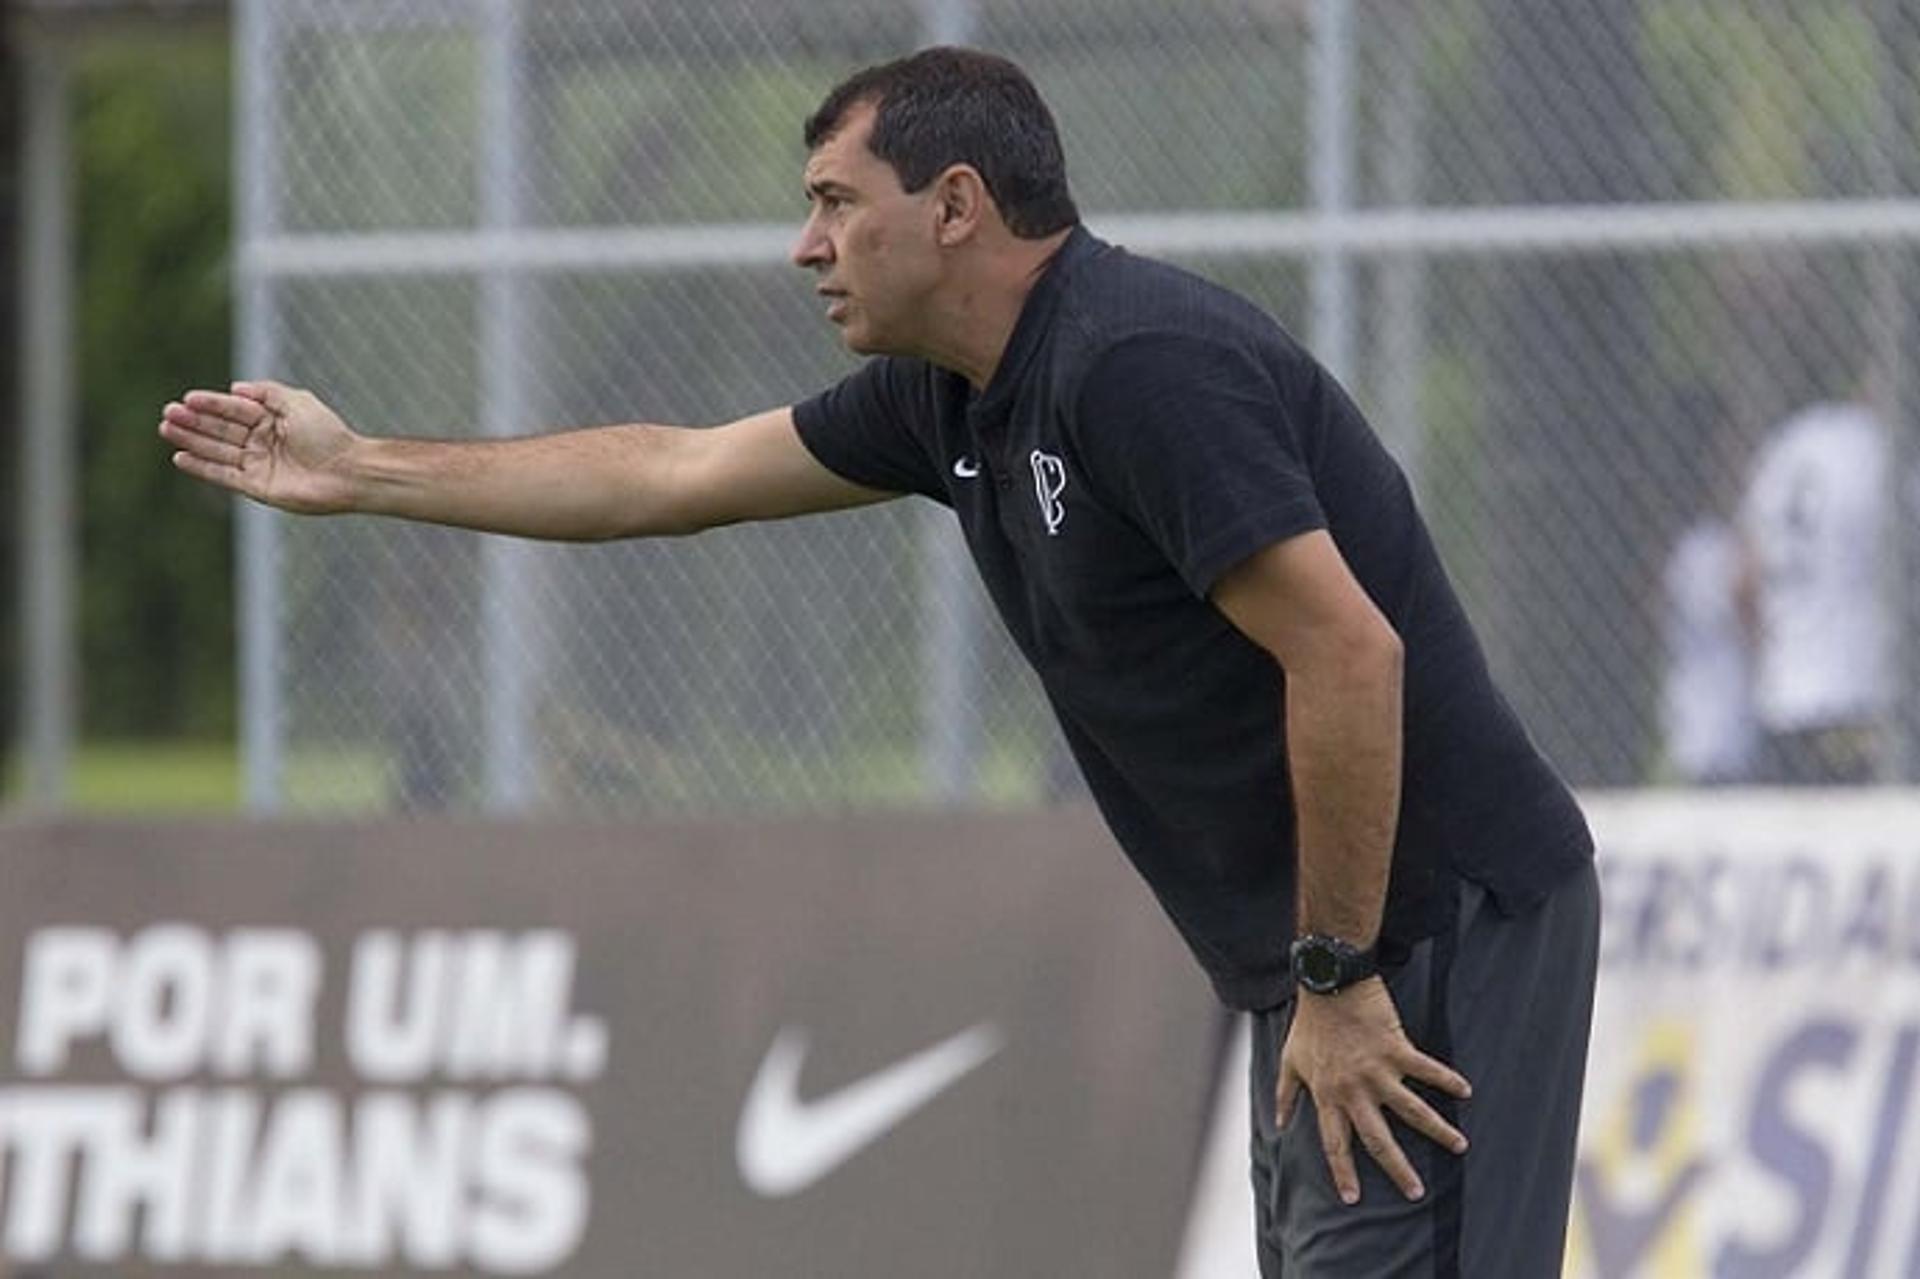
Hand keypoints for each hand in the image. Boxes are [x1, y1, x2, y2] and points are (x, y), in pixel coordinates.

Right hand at [160, 380, 361, 513]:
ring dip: (191, 441)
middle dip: (193, 421)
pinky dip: (201, 467)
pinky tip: (180, 457)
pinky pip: (223, 475)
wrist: (348, 471)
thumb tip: (236, 388)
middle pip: (220, 430)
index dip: (210, 404)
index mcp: (272, 421)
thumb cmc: (328, 435)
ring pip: (217, 450)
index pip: (233, 410)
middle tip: (167, 413)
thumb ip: (267, 393)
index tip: (186, 399)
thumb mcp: (298, 402)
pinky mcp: (257, 487)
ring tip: (166, 429)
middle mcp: (262, 442)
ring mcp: (258, 465)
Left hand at [1276, 976, 1470, 1204]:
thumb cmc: (1309, 1022)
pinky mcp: (1397, 1048)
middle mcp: (1353, 1090)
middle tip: (1416, 1193)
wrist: (1329, 983)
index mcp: (1327, 1095)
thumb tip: (1279, 1123)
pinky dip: (1447, 1080)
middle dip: (1398, 1169)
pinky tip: (1466, 1092)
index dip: (1343, 1172)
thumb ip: (1285, 1094)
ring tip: (1460, 1146)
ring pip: (1412, 1111)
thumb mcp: (1290, 1061)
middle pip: (1378, 1139)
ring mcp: (1377, 1070)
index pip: (1335, 1143)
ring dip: (1438, 1130)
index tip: (1352, 1199)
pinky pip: (1427, 1069)